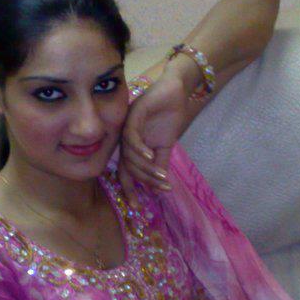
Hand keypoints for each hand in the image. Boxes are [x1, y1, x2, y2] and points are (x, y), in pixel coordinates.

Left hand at [118, 71, 189, 207]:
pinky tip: (150, 156)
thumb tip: (158, 189)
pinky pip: (131, 137)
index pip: (125, 173)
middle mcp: (124, 140)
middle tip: (158, 189)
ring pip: (129, 155)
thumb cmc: (168, 117)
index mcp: (130, 148)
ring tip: (161, 175)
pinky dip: (140, 149)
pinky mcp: (133, 116)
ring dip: (145, 168)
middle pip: (127, 167)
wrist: (175, 93)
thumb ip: (160, 166)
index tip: (138, 207)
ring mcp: (127, 127)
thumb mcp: (165, 147)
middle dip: (142, 181)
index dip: (130, 190)